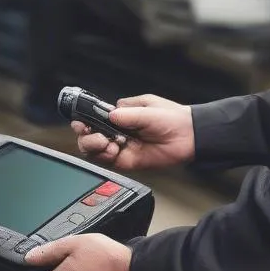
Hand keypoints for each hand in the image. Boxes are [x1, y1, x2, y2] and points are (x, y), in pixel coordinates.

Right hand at [72, 93, 193, 170]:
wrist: (189, 136)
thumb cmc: (172, 118)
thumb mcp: (147, 108)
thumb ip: (126, 114)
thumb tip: (108, 115)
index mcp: (121, 115)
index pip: (95, 117)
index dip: (85, 120)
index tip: (80, 121)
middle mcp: (118, 131)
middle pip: (90, 135)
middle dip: (86, 135)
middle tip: (91, 133)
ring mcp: (122, 146)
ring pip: (96, 150)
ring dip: (94, 146)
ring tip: (104, 142)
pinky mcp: (128, 161)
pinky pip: (109, 162)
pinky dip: (105, 156)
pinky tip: (112, 150)